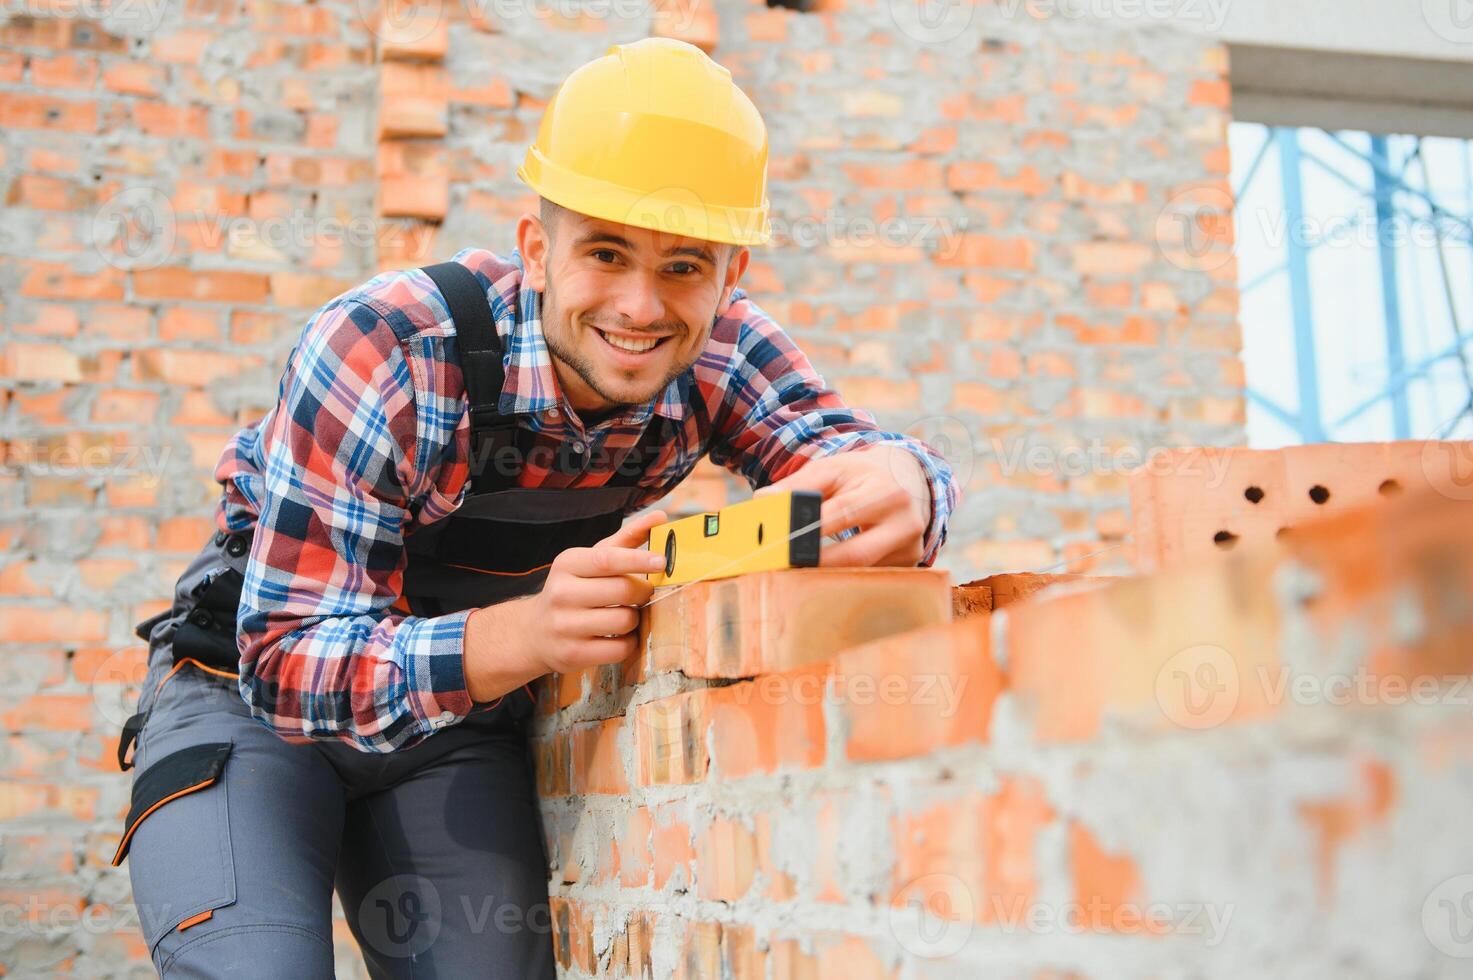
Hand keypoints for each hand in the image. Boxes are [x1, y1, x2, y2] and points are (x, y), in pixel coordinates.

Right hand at [523, 508, 668, 674]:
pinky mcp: (572, 655)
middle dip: (642, 592)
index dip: (639, 559)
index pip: (608, 559)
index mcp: (567, 564)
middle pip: (623, 591)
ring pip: (624, 620)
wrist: (534, 632)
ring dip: (635, 619)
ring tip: (625, 615)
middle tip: (643, 593)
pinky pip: (620, 649)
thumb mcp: (591, 560)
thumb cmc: (574, 589)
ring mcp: (564, 626)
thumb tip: (661, 517)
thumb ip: (626, 539)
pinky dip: (628, 642)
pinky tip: (618, 636)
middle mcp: (561, 593)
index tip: (662, 561)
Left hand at [755, 444, 930, 566]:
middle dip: (815, 563)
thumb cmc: (862, 475)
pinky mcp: (907, 566)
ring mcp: (910, 550)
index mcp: (887, 491)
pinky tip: (824, 572)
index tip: (778, 540)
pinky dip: (842, 576)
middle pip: (856, 555)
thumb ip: (798, 484)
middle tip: (781, 565)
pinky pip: (868, 577)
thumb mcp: (834, 468)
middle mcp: (906, 523)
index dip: (809, 530)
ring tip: (796, 568)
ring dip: (825, 574)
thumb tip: (763, 502)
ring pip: (860, 572)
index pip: (843, 513)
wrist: (909, 480)